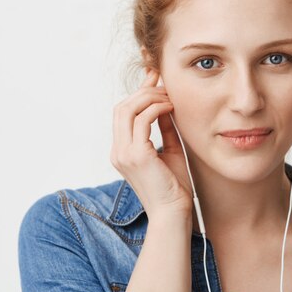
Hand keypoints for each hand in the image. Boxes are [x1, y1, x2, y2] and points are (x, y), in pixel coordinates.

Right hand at [110, 69, 192, 217]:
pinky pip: (142, 120)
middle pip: (121, 107)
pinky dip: (156, 108)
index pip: (123, 113)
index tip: (155, 78)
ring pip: (128, 110)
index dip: (138, 92)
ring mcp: (124, 154)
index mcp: (122, 151)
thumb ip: (164, 129)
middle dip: (143, 90)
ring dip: (150, 97)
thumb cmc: (174, 187)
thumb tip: (166, 106)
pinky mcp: (136, 156)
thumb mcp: (170, 151)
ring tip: (169, 96)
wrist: (174, 214)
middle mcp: (118, 151)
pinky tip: (171, 107)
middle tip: (164, 84)